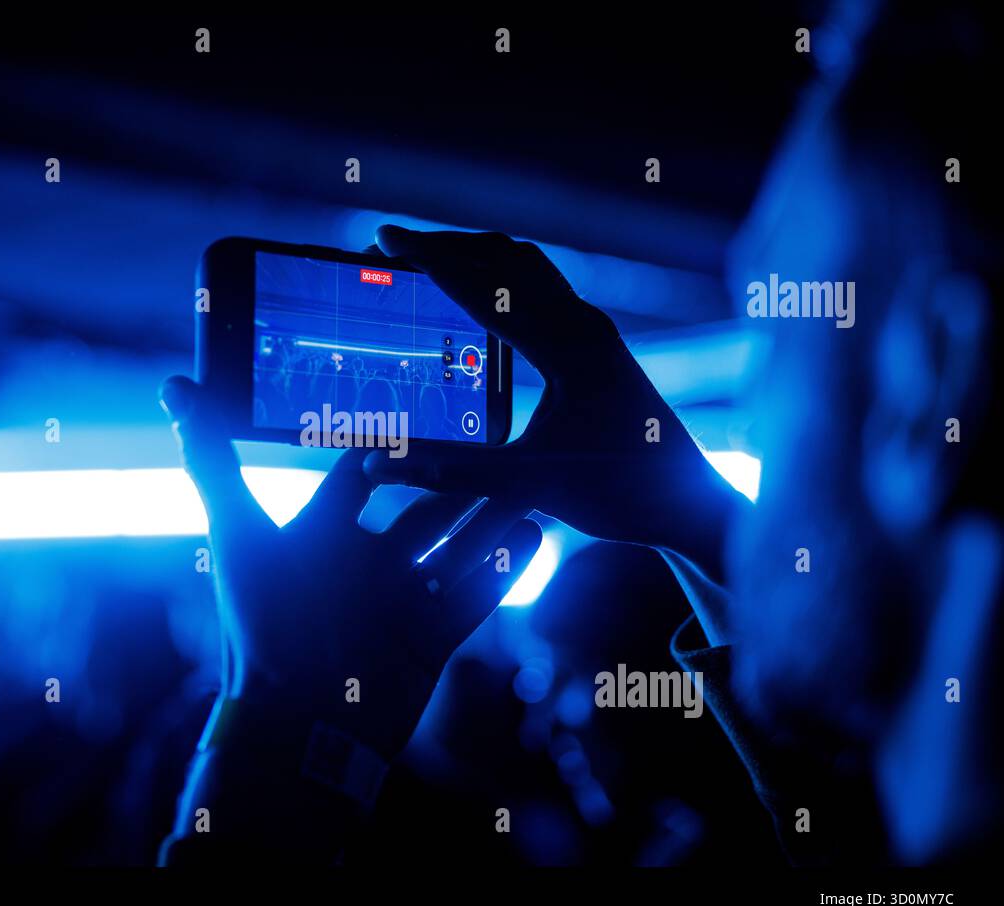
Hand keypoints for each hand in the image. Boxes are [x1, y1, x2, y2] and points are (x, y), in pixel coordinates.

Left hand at [159, 375, 541, 757]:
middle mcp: (362, 566)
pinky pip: (476, 595)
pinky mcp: (429, 638)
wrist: (300, 724)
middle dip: (457, 482)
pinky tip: (535, 533)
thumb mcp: (240, 533)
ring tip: (531, 482)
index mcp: (321, 536)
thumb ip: (212, 460)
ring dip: (491, 518)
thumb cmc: (262, 624)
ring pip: (455, 549)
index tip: (425, 407)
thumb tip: (174, 386)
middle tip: (498, 444)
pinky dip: (506, 566)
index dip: (389, 445)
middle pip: (421, 511)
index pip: (360, 477)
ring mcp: (399, 602)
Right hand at [363, 226, 744, 576]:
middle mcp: (584, 325)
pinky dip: (501, 282)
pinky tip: (480, 304)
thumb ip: (451, 471)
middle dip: (446, 247)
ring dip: (476, 258)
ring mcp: (595, 333)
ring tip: (428, 261)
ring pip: (527, 270)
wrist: (689, 504)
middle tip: (394, 245)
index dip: (429, 258)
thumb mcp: (529, 482)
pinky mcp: (599, 348)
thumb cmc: (621, 492)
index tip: (385, 238)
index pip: (485, 284)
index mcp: (568, 345)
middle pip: (505, 259)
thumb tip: (378, 463)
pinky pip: (541, 292)